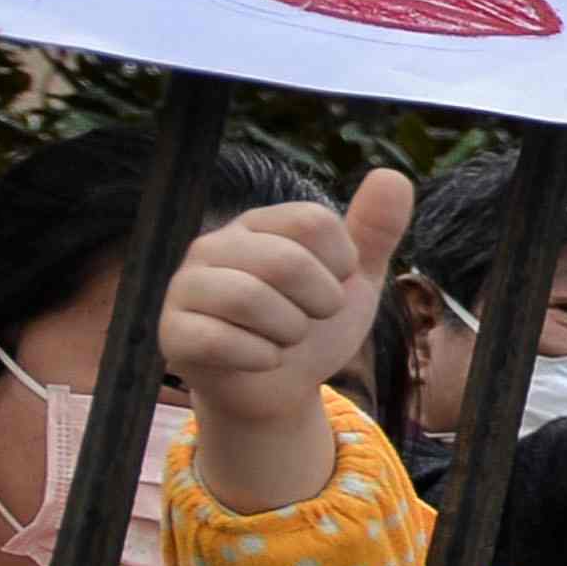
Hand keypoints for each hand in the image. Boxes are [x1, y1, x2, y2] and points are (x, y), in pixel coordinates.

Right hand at [167, 167, 411, 513]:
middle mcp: (215, 246)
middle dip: (320, 304)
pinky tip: (263, 360)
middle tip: (310, 319)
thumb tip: (393, 174)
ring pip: (250, 299)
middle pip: (287, 261)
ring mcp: (187, 287)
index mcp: (258, 224)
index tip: (331, 286)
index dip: (341, 265)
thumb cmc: (312, 328)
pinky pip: (218, 340)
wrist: (279, 390)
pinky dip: (260, 358)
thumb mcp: (354, 280)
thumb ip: (374, 231)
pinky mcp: (173, 331)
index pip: (315, 222)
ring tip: (285, 340)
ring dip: (290, 332)